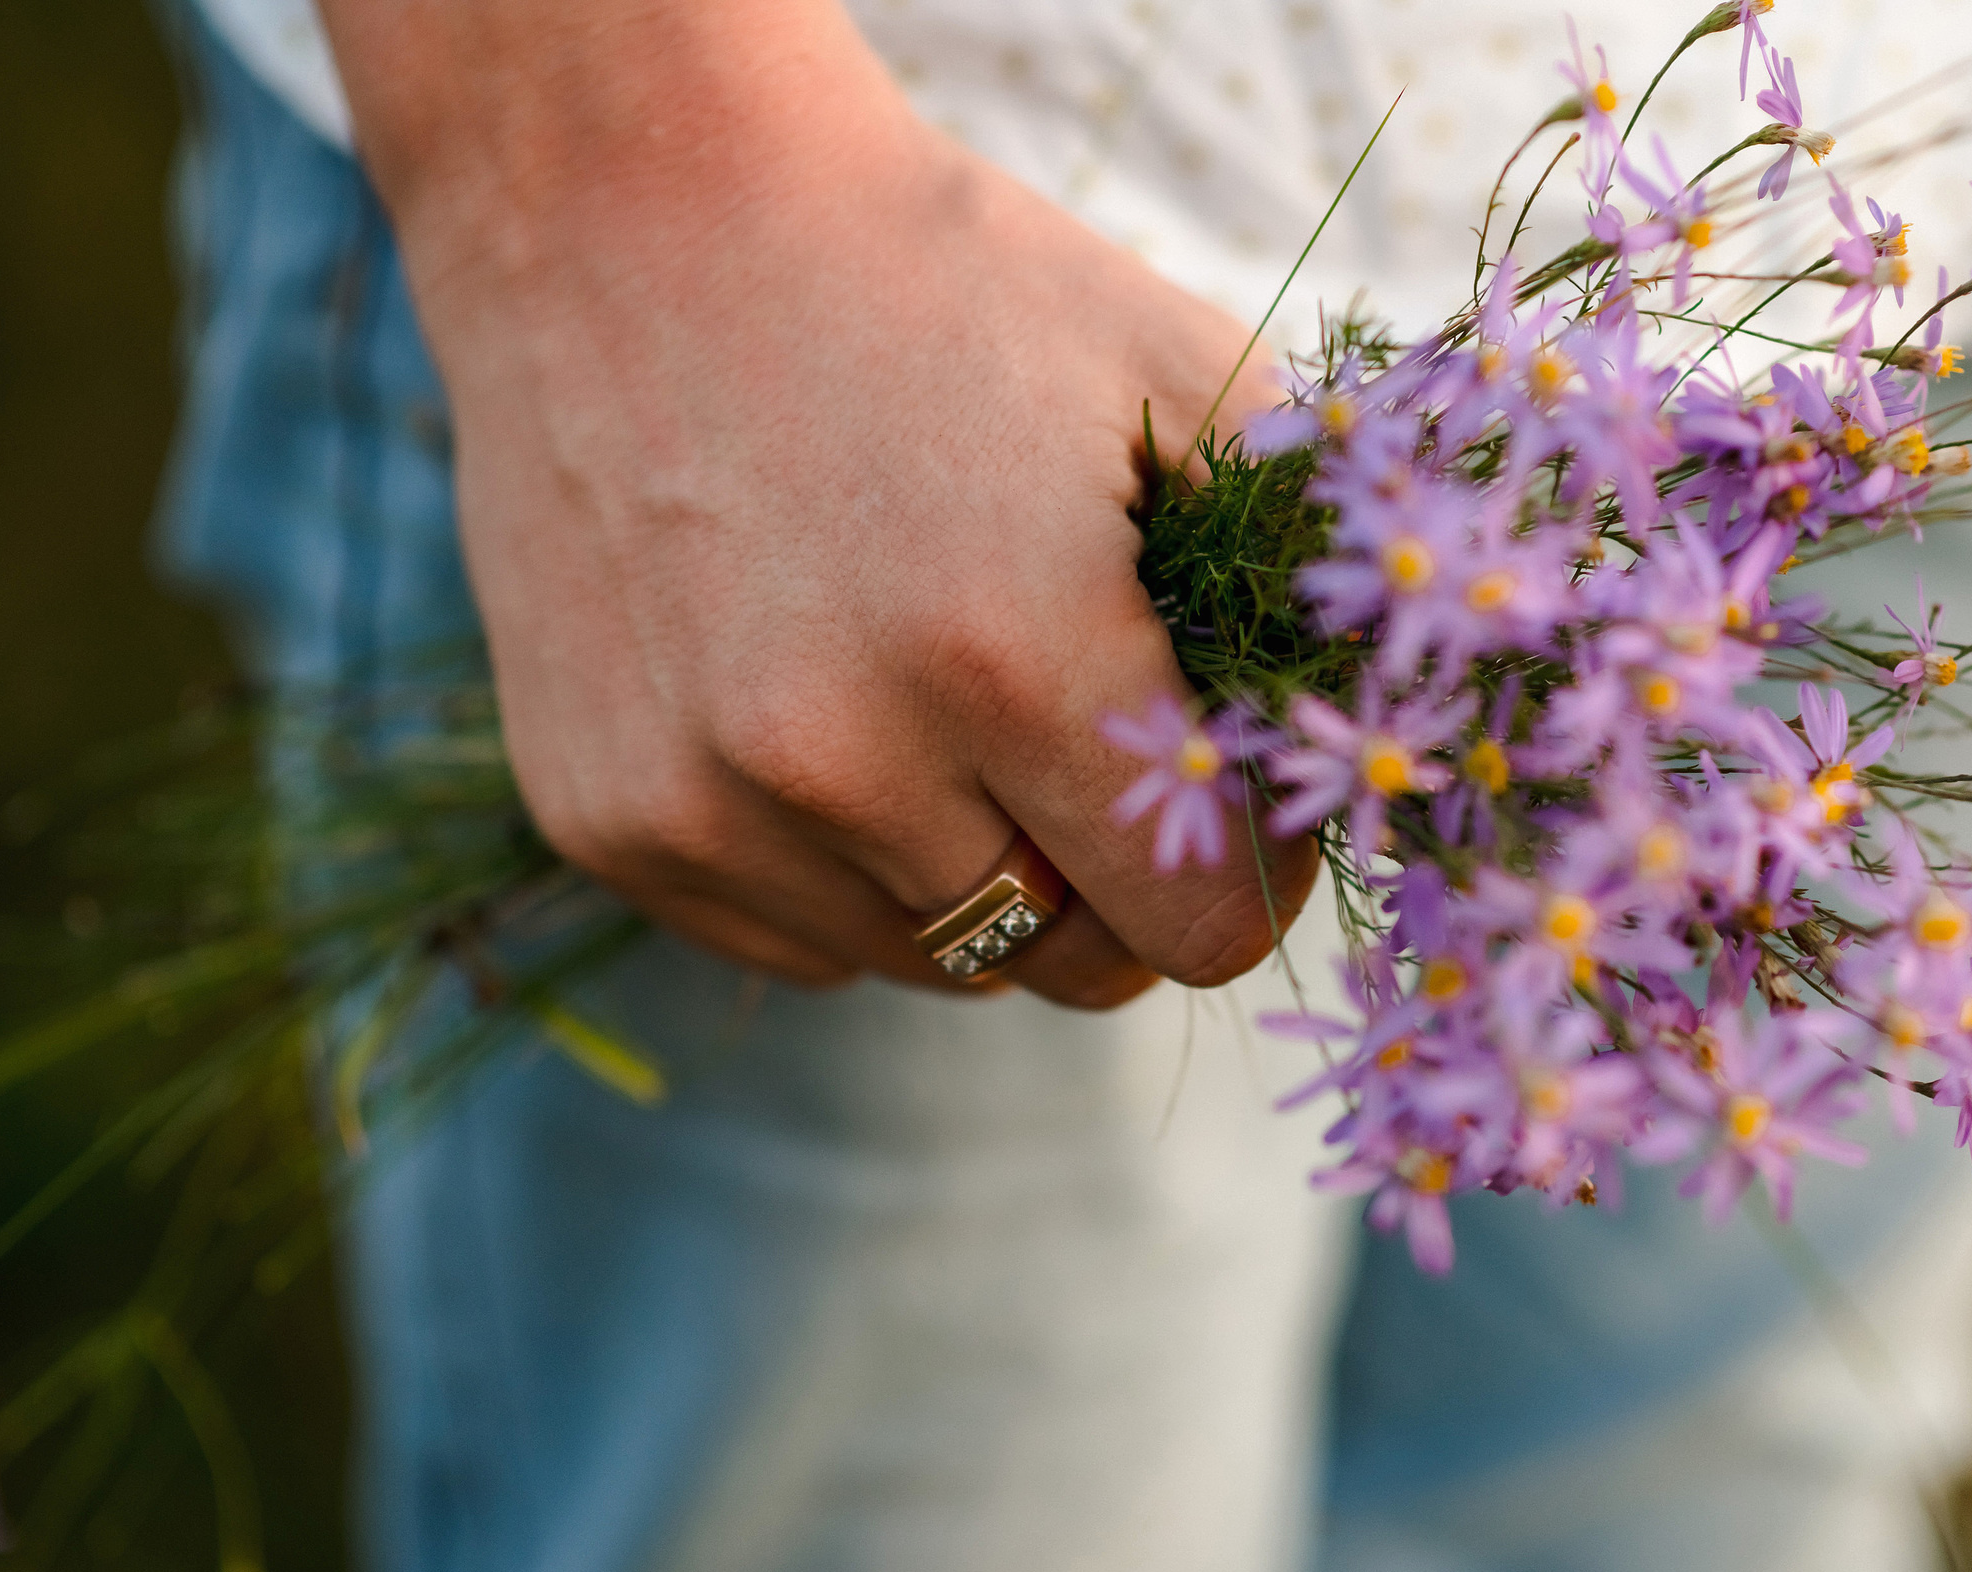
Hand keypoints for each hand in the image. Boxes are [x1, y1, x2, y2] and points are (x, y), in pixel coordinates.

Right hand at [319, 0, 1313, 1006]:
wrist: (625, 206)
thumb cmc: (934, 285)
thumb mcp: (1169, 366)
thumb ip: (1303, 563)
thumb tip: (1371, 739)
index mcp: (1011, 652)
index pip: (1198, 928)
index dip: (1244, 867)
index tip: (1227, 787)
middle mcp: (840, 759)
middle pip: (1073, 965)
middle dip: (1120, 880)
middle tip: (1094, 743)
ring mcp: (701, 804)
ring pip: (938, 958)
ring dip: (982, 870)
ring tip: (946, 699)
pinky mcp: (600, 820)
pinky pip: (802, 940)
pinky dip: (849, 872)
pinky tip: (828, 714)